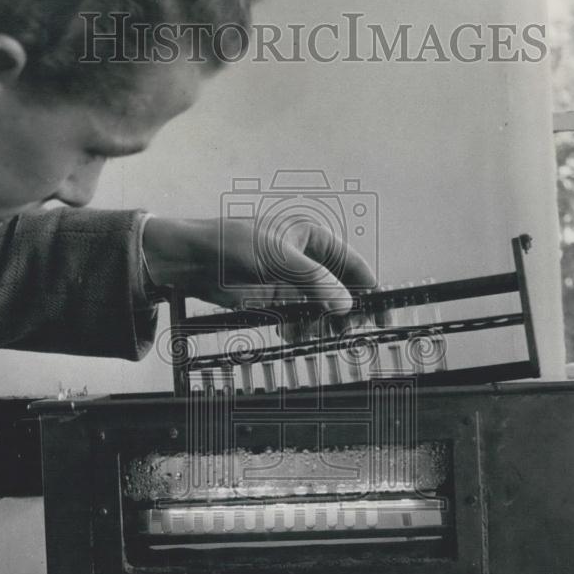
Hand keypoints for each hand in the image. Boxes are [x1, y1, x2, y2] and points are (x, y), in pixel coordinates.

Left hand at [142, 216, 377, 317]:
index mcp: (313, 237)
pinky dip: (299, 326)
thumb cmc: (232, 245)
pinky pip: (297, 316)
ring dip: (321, 323)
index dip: (370, 289)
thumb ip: (315, 280)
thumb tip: (346, 303)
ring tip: (316, 335)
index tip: (381, 315)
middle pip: (340, 289)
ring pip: (319, 306)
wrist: (191, 260)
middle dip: (345, 312)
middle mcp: (305, 258)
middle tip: (347, 334)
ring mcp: (289, 279)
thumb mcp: (279, 259)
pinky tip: (292, 333)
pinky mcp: (273, 297)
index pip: (353, 265)